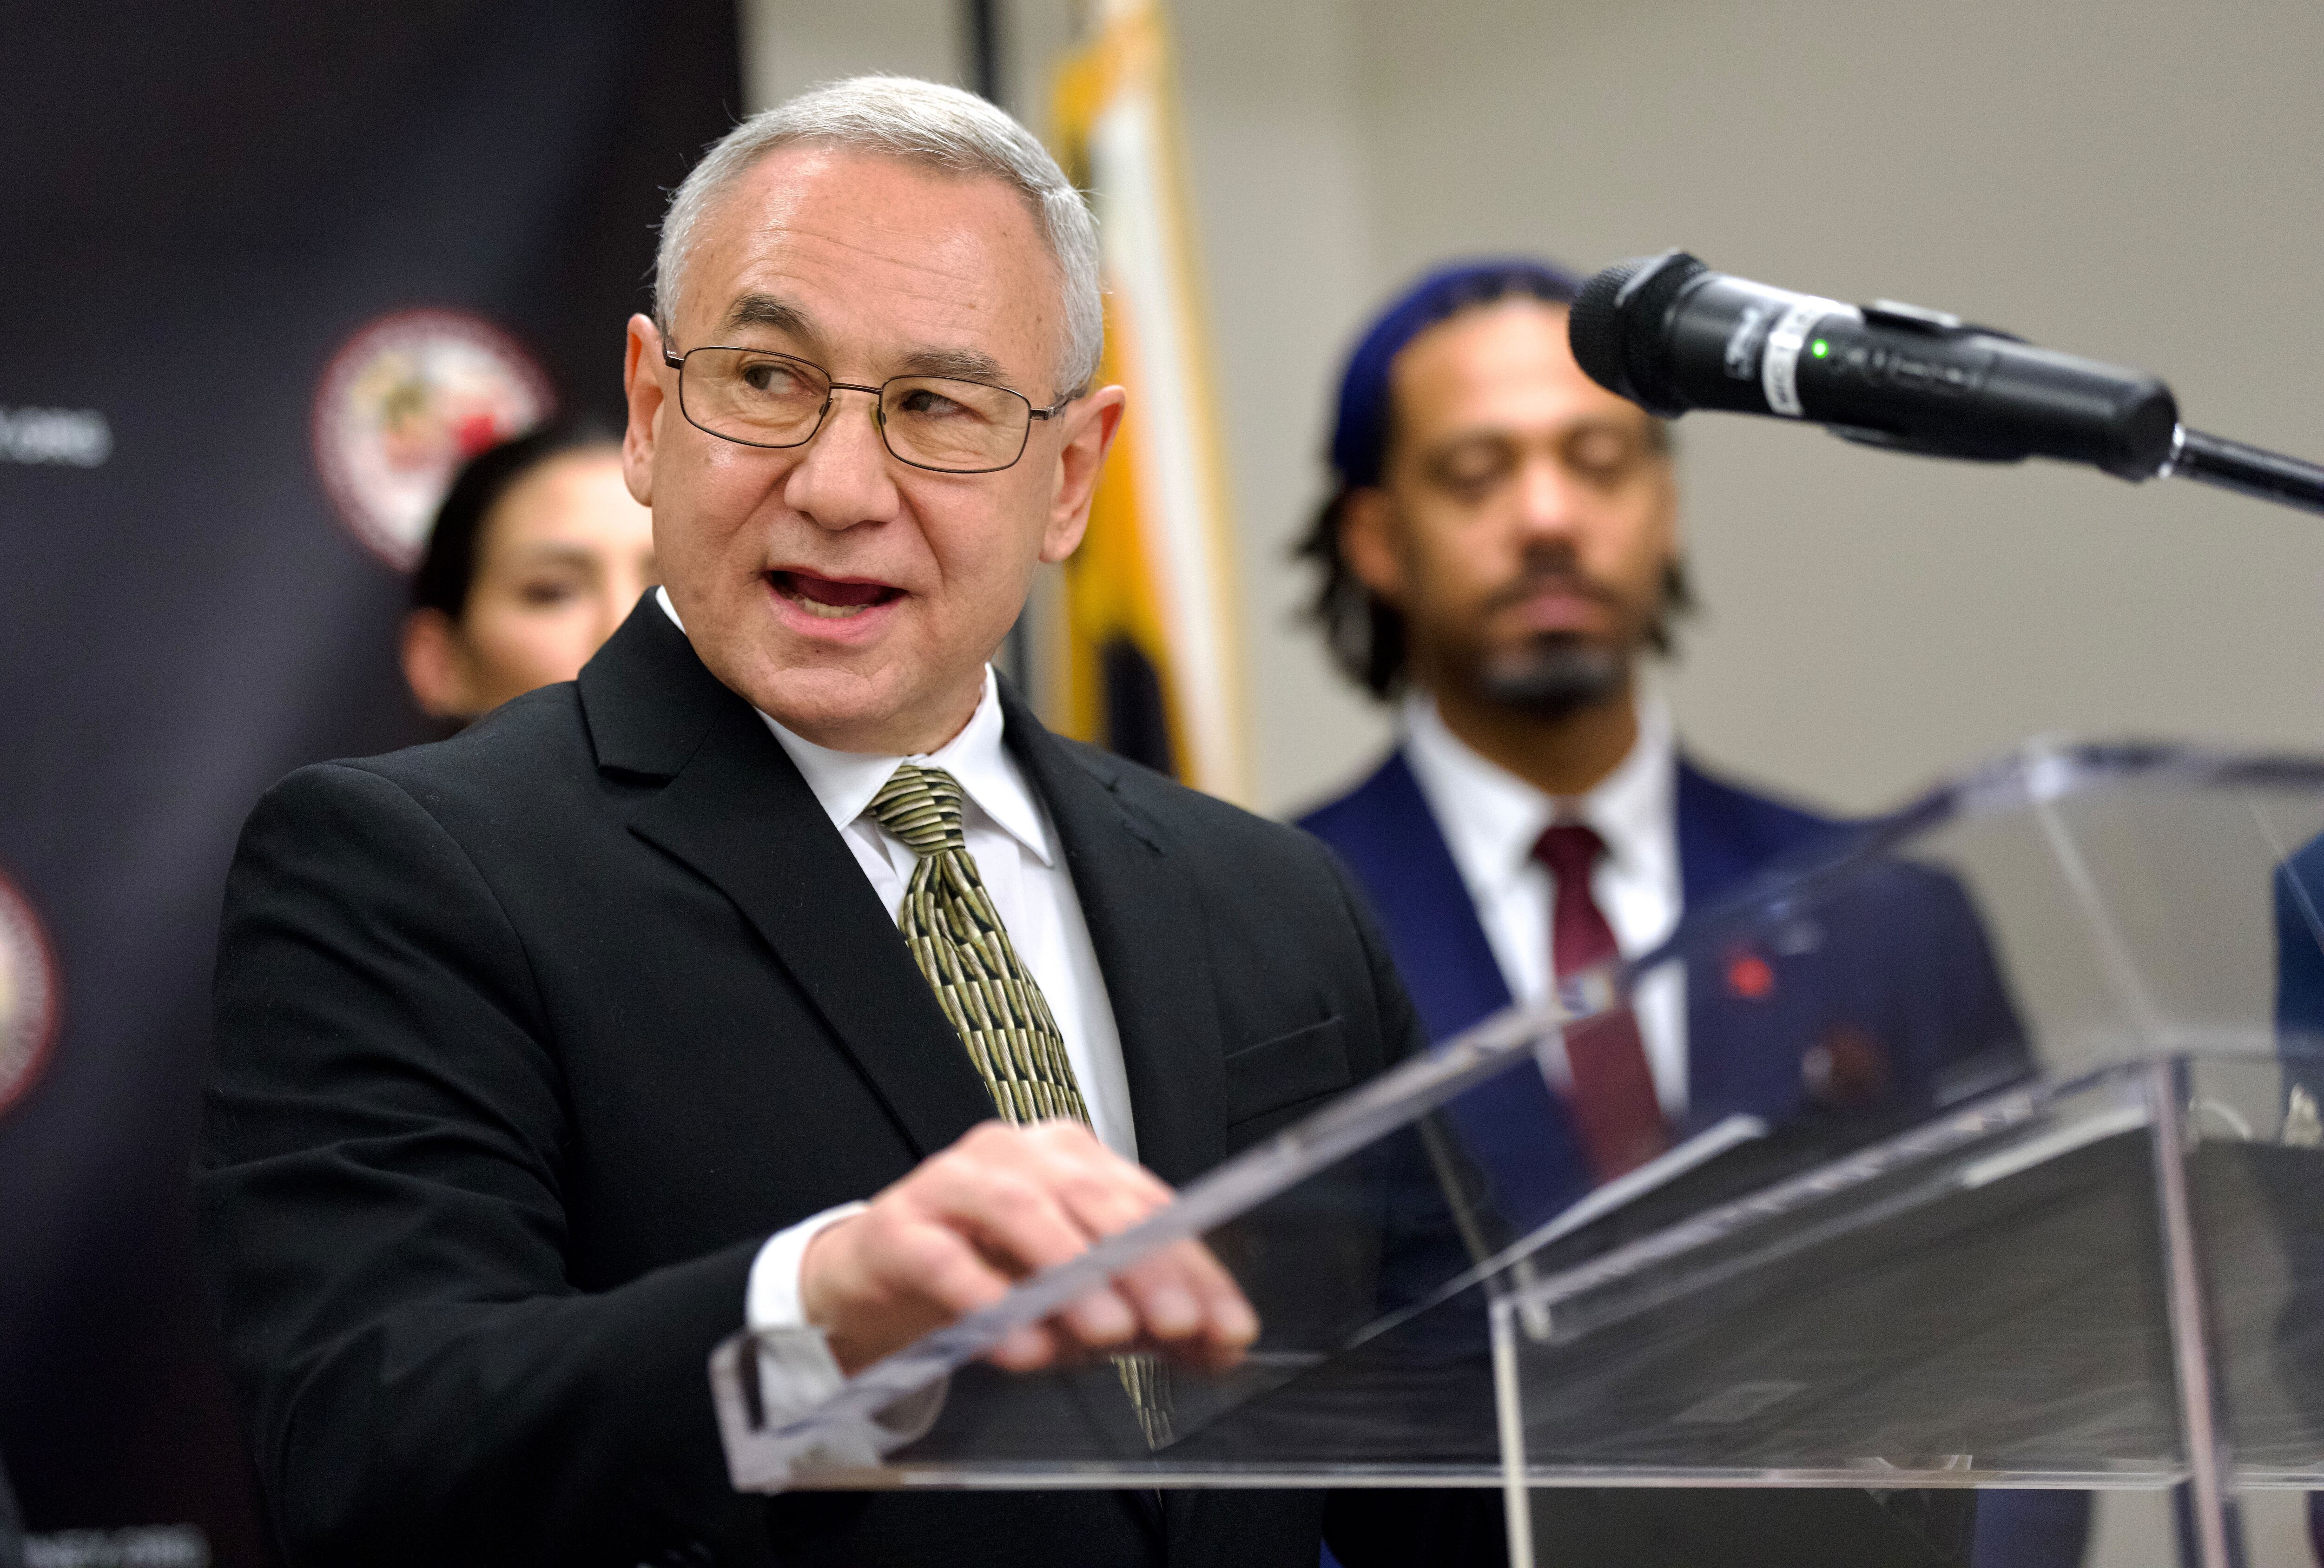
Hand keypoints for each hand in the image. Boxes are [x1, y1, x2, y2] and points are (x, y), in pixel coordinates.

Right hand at [798, 1119, 1258, 1375]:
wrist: (878, 1280)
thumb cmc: (988, 1274)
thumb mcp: (1076, 1298)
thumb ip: (1144, 1317)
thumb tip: (1221, 1346)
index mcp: (1071, 1157)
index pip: (1148, 1205)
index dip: (1194, 1268)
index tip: (1229, 1328)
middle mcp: (1016, 1153)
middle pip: (1093, 1200)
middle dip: (1144, 1265)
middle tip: (1177, 1325)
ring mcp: (953, 1181)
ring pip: (1023, 1212)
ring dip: (1072, 1274)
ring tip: (1109, 1332)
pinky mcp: (898, 1226)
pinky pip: (946, 1260)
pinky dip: (988, 1302)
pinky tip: (1020, 1348)